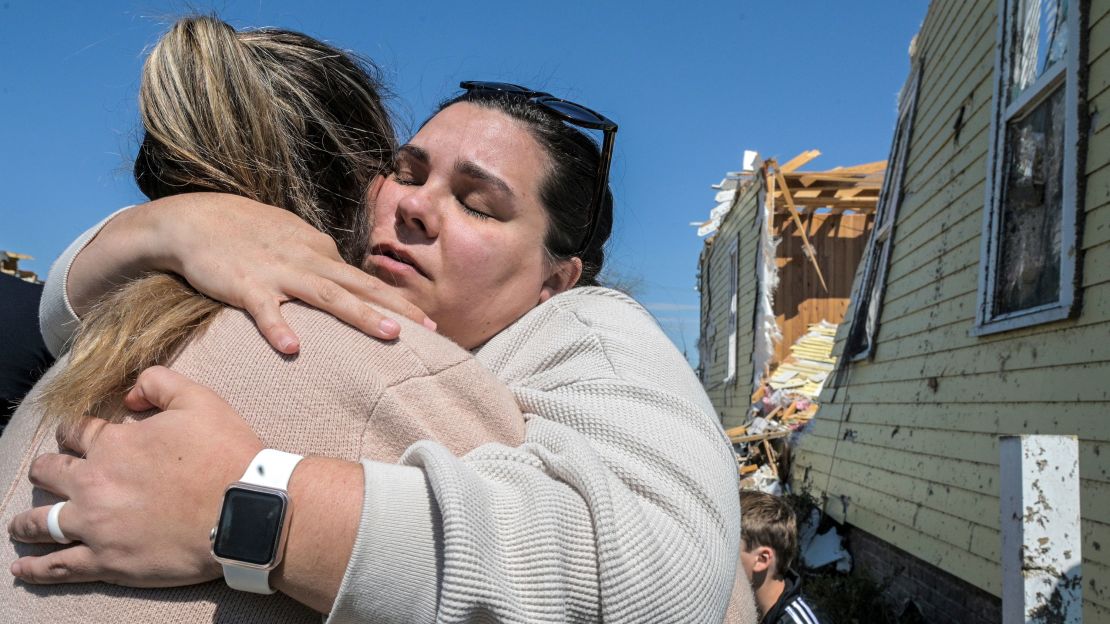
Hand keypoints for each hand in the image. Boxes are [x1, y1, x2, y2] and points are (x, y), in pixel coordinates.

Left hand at [8, 366, 261, 585]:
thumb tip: (129, 394)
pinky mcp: (106, 561)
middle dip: (46, 470)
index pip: (75, 432)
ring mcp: (96, 525)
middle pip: (49, 473)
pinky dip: (35, 568)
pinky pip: (58, 566)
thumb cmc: (226, 454)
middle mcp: (95, 483)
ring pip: (41, 522)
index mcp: (114, 444)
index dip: (73, 432)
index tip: (75, 437)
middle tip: (47, 474)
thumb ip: (159, 382)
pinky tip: (22, 569)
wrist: (245, 510)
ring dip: (26, 522)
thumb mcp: (199, 400)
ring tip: (19, 526)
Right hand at [72, 192, 435, 353]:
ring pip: (327, 295)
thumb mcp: (292, 241)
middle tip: (431, 328)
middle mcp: (307, 261)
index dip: (399, 301)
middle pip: (360, 286)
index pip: (366, 281)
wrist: (193, 219)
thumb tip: (346, 274)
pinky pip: (264, 309)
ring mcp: (277, 272)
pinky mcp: (244, 285)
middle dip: (398, 307)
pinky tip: (292, 348)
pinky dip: (277, 327)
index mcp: (320, 253)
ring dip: (360, 314)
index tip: (430, 324)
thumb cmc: (245, 231)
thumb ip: (321, 259)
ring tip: (391, 334)